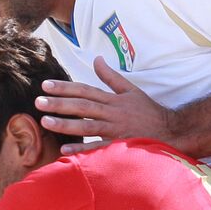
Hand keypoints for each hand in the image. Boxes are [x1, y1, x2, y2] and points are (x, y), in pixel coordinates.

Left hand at [37, 57, 178, 154]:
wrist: (171, 131)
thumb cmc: (149, 112)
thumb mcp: (131, 90)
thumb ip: (111, 77)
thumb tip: (96, 59)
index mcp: (112, 99)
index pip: (84, 90)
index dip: (65, 87)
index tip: (46, 85)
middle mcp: (111, 113)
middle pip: (82, 106)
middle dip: (59, 103)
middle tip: (39, 102)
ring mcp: (115, 130)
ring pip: (87, 125)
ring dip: (66, 124)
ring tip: (45, 121)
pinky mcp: (119, 146)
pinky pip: (98, 148)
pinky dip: (82, 149)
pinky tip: (65, 150)